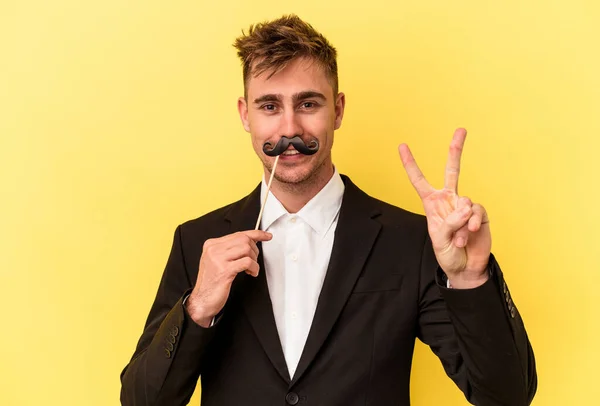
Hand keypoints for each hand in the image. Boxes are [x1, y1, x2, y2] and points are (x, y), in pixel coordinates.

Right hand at [186, 230, 271, 325]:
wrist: (202, 300)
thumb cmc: (211, 282)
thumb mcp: (217, 261)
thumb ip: (230, 250)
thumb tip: (250, 242)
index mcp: (211, 244)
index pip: (238, 234)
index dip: (255, 234)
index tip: (266, 236)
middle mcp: (214, 249)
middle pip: (243, 239)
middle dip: (254, 250)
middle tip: (253, 261)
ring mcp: (218, 259)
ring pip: (246, 249)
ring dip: (254, 260)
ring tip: (250, 269)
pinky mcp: (224, 270)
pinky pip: (247, 262)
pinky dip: (254, 267)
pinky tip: (251, 273)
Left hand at [399, 128, 490, 288]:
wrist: (465, 268)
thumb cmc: (447, 253)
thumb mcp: (439, 239)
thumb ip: (449, 222)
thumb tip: (464, 207)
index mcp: (432, 203)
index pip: (419, 180)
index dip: (410, 164)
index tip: (402, 146)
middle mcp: (449, 200)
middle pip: (453, 170)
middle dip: (456, 150)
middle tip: (462, 129)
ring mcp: (465, 205)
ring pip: (464, 203)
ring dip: (461, 224)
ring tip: (459, 239)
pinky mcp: (479, 214)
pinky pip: (476, 212)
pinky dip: (471, 224)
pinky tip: (470, 234)